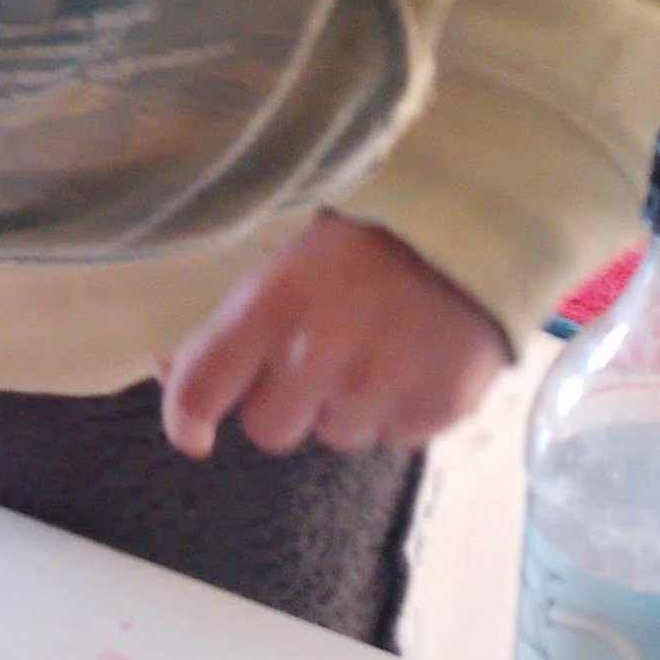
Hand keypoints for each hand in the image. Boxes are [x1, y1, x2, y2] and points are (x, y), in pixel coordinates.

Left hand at [161, 217, 508, 460]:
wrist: (484, 224)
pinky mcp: (434, 411)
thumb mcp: (291, 253)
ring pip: (334, 435)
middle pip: (269, 429)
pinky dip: (394, 409)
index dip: (186, 419)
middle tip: (311, 362)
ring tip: (373, 350)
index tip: (192, 433)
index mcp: (275, 303)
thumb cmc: (374, 231)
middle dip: (281, 404)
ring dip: (341, 406)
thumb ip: (237, 317)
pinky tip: (411, 360)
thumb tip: (174, 368)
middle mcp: (321, 354)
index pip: (201, 388)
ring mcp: (381, 389)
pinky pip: (391, 436)